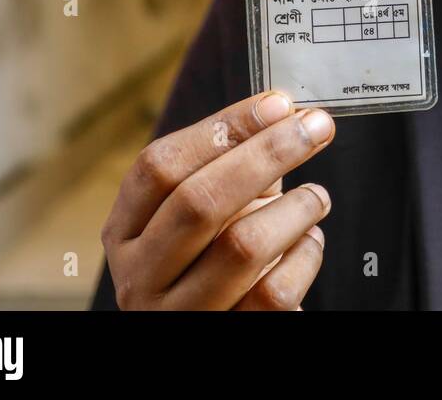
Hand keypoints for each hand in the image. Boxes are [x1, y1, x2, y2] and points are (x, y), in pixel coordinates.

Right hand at [100, 91, 334, 308]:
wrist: (218, 330)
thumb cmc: (215, 260)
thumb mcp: (207, 213)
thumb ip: (232, 166)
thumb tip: (281, 112)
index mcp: (124, 233)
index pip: (159, 166)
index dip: (223, 127)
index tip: (278, 104)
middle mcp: (140, 277)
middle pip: (199, 200)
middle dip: (267, 153)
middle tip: (315, 128)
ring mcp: (178, 316)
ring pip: (242, 246)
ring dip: (295, 207)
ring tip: (317, 197)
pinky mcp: (226, 337)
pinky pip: (275, 292)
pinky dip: (306, 256)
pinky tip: (309, 242)